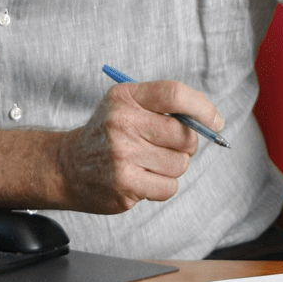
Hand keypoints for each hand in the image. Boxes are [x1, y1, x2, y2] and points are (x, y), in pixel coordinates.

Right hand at [53, 80, 220, 212]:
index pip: (174, 94)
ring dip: (172, 167)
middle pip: (184, 135)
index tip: (215, 121)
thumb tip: (209, 119)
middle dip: (186, 144)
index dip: (203, 108)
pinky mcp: (125, 185)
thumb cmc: (108, 133)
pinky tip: (142, 179)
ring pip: (180, 164)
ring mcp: (122, 156)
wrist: (67, 166)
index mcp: (125, 97)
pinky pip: (169, 187)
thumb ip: (165, 106)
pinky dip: (163, 186)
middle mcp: (122, 123)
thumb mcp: (126, 106)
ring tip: (148, 163)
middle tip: (168, 146)